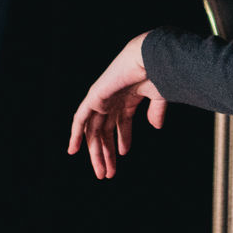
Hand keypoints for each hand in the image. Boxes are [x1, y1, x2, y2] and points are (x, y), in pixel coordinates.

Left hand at [67, 32, 166, 178]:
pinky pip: (80, 119)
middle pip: (105, 131)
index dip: (122, 140)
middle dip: (107, 152)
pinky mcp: (94, 97)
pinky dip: (76, 134)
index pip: (122, 123)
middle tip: (108, 173)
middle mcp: (114, 99)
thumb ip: (156, 112)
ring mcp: (103, 98)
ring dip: (96, 152)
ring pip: (94, 131)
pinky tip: (74, 150)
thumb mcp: (159, 97)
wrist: (149, 58)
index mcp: (129, 97)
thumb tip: (156, 127)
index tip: (123, 155)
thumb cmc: (157, 73)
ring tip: (101, 172)